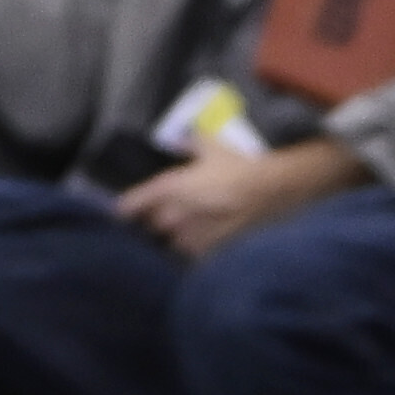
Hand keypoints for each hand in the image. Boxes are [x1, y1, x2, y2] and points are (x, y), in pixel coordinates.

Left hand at [112, 138, 353, 260]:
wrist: (273, 192)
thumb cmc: (240, 166)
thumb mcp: (210, 145)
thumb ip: (188, 142)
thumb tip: (178, 139)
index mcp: (170, 188)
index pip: (135, 203)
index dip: (126, 208)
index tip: (120, 211)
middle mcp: (176, 216)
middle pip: (152, 225)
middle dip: (154, 221)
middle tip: (162, 214)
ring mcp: (194, 238)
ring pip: (172, 242)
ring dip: (175, 236)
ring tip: (186, 230)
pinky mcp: (212, 253)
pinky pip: (194, 255)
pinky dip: (195, 249)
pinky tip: (203, 243)